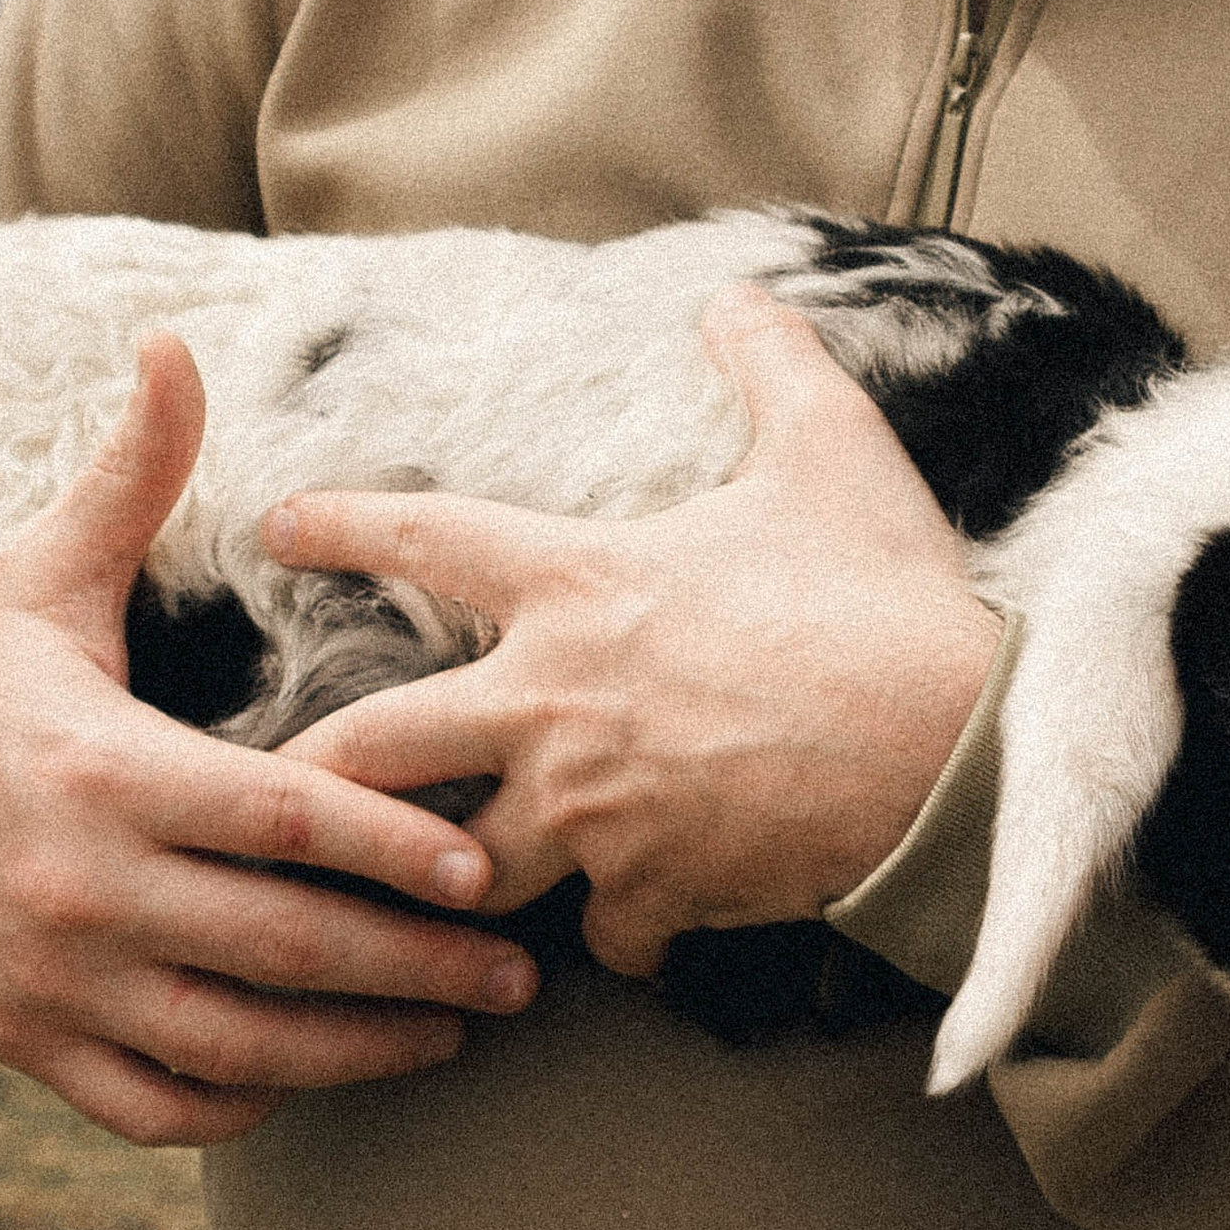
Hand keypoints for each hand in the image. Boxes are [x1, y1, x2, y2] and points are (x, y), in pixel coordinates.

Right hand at [0, 333, 529, 1146]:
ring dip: (358, 1050)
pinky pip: (152, 1104)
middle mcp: (84, 890)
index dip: (388, 844)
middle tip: (524, 973)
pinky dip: (240, 1103)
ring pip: (233, 1047)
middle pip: (281, 948)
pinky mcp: (26, 1043)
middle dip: (416, 966)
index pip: (277, 819)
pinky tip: (315, 1074)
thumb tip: (176, 344)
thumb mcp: (41, 569)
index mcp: (104, 770)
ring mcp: (53, 981)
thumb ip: (133, 472)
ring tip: (456, 1029)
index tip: (485, 864)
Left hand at [266, 288, 999, 975]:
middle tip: (280, 787)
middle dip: (317, 772)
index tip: (278, 525)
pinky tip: (631, 933)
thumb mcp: (832, 451)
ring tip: (431, 891)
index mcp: (580, 586)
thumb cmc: (884, 594)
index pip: (426, 538)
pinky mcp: (651, 890)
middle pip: (377, 746)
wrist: (952, 747)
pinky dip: (617, 933)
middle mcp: (556, 702)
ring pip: (460, 867)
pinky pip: (604, 933)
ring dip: (447, 879)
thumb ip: (771, 365)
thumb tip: (738, 295)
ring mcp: (593, 808)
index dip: (342, 524)